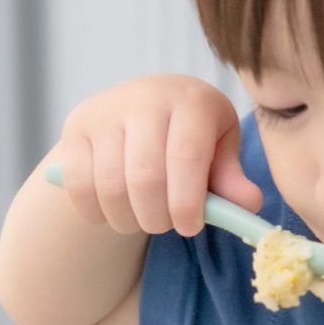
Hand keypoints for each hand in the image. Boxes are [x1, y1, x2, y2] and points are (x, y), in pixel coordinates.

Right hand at [54, 74, 263, 235]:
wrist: (140, 107)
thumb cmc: (189, 133)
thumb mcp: (218, 149)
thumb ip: (232, 178)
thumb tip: (248, 205)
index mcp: (190, 99)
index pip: (186, 156)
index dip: (188, 202)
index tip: (190, 227)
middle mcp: (144, 97)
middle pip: (146, 176)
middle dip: (157, 217)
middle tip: (166, 226)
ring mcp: (104, 111)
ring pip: (111, 186)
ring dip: (128, 219)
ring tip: (142, 220)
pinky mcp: (75, 127)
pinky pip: (80, 186)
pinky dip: (96, 213)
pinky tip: (113, 213)